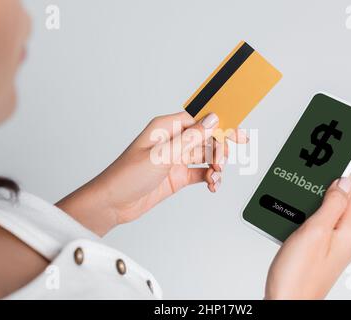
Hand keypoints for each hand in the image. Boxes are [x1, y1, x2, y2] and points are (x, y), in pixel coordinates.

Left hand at [57, 111, 247, 234]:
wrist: (113, 204)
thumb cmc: (126, 176)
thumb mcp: (161, 155)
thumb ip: (190, 139)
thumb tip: (212, 120)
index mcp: (166, 128)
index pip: (200, 120)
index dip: (220, 126)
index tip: (237, 134)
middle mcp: (173, 141)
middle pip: (207, 139)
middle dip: (219, 150)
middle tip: (223, 162)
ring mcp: (176, 159)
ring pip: (206, 157)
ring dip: (215, 166)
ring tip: (215, 177)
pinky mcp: (177, 176)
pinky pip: (201, 173)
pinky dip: (210, 178)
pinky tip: (212, 185)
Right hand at [265, 176, 350, 298]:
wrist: (285, 300)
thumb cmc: (298, 275)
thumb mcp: (315, 232)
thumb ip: (332, 205)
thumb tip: (343, 181)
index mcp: (350, 230)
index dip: (338, 172)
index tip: (322, 163)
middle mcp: (345, 236)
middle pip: (338, 197)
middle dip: (320, 187)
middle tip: (303, 181)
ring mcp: (332, 242)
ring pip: (324, 209)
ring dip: (309, 201)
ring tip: (293, 198)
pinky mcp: (319, 247)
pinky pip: (315, 223)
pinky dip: (303, 215)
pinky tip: (290, 215)